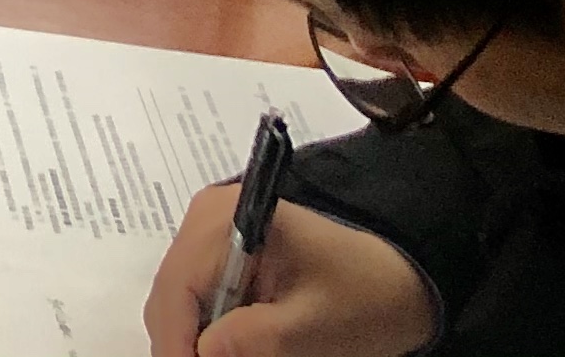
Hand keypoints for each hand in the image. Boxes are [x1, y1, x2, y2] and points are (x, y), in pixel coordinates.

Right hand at [146, 182, 438, 356]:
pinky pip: (197, 307)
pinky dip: (212, 337)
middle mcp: (205, 221)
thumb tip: (201, 354)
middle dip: (186, 346)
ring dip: (199, 344)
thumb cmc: (362, 299)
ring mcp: (209, 240)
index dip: (177, 344)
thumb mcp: (313, 327)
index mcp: (225, 221)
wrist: (396, 284)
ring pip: (178, 308)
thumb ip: (255, 339)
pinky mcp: (218, 260)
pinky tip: (236, 350)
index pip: (176, 288)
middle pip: (169, 300)